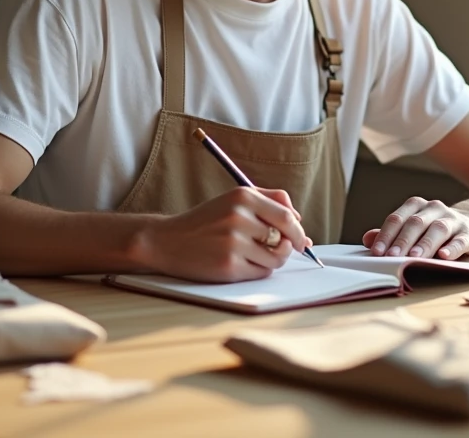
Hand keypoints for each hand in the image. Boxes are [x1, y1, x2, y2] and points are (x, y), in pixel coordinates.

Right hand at [140, 187, 309, 282]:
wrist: (167, 241)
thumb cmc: (205, 221)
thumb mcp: (233, 200)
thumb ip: (269, 201)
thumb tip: (300, 221)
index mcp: (242, 196)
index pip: (287, 215)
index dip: (299, 230)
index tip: (301, 239)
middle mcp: (238, 217)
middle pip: (286, 237)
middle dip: (293, 246)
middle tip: (291, 250)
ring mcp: (233, 243)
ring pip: (276, 258)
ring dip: (273, 260)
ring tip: (256, 255)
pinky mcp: (229, 266)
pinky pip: (262, 272)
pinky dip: (258, 270)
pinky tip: (242, 263)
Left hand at [362, 197, 468, 259]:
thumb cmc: (432, 229)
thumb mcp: (411, 228)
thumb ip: (390, 234)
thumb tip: (367, 239)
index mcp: (416, 206)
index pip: (397, 219)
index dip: (386, 235)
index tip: (376, 252)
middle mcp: (434, 209)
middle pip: (415, 223)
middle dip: (402, 241)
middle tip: (392, 257)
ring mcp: (453, 220)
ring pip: (437, 229)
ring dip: (424, 244)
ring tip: (414, 257)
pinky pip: (460, 240)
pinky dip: (452, 248)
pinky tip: (444, 256)